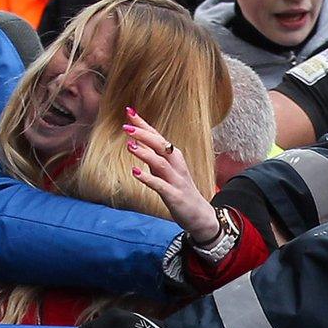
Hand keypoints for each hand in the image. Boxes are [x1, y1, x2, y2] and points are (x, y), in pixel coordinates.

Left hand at [125, 108, 218, 243]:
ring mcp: (176, 180)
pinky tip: (135, 172)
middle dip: (144, 134)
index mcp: (174, 157)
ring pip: (161, 163)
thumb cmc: (181, 191)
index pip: (157, 137)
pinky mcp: (174, 196)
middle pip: (160, 145)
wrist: (201, 215)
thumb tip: (137, 144)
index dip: (144, 124)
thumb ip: (154, 158)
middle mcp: (177, 165)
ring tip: (129, 145)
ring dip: (145, 153)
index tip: (129, 111)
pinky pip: (160, 185)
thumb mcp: (166, 172)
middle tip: (126, 126)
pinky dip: (148, 178)